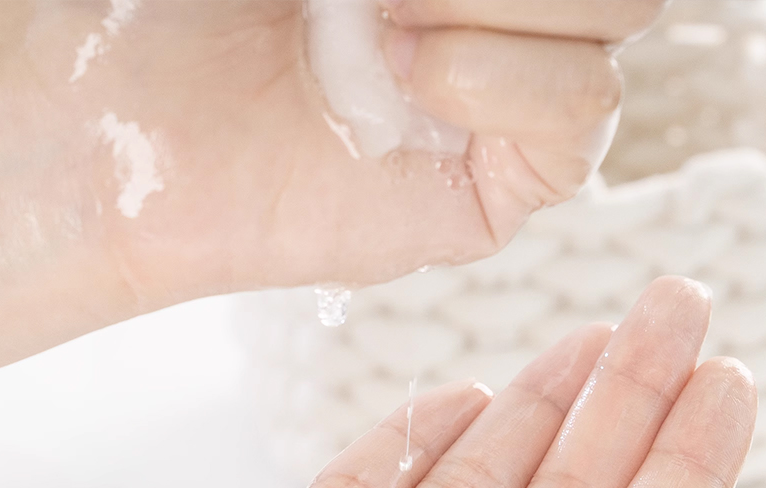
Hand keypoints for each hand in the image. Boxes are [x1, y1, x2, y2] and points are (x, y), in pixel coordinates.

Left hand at [0, 0, 662, 377]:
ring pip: (621, 19)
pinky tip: (413, 70)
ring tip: (384, 14)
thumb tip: (456, 0)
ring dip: (508, 3)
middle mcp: (509, 26)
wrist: (144, 115)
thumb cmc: (210, 3)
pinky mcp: (503, 190)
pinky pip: (582, 114)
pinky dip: (506, 76)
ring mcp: (515, 106)